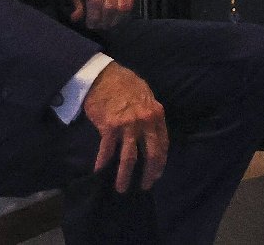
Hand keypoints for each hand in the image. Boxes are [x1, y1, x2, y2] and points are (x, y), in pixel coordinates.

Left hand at [71, 0, 134, 30]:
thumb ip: (76, 2)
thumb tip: (76, 18)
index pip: (96, 1)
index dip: (93, 17)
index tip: (90, 25)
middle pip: (110, 6)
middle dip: (104, 21)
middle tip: (99, 26)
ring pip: (122, 7)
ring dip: (114, 20)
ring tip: (107, 24)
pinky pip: (130, 4)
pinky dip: (123, 15)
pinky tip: (116, 19)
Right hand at [83, 62, 168, 192]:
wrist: (103, 75)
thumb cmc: (125, 84)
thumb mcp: (146, 95)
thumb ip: (151, 114)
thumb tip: (152, 130)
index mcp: (156, 114)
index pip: (163, 144)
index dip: (160, 162)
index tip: (156, 173)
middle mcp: (145, 122)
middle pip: (151, 154)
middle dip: (148, 174)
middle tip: (144, 186)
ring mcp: (127, 125)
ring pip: (129, 157)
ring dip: (125, 175)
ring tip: (122, 188)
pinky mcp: (110, 127)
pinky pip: (107, 150)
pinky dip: (103, 163)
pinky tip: (100, 171)